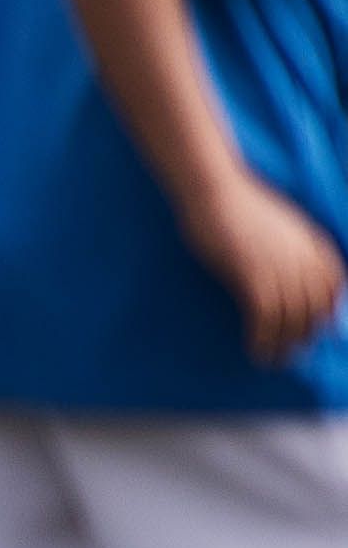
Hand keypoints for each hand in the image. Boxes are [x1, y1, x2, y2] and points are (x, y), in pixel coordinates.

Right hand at [200, 177, 346, 364]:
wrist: (213, 188)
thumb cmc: (235, 203)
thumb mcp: (276, 225)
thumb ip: (290, 249)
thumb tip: (288, 276)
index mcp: (314, 244)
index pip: (334, 287)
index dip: (326, 312)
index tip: (313, 329)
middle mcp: (304, 258)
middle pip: (316, 308)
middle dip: (305, 335)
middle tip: (290, 353)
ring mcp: (280, 267)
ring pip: (293, 318)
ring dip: (284, 345)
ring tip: (272, 360)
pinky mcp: (253, 274)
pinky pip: (266, 317)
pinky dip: (263, 338)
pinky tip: (255, 349)